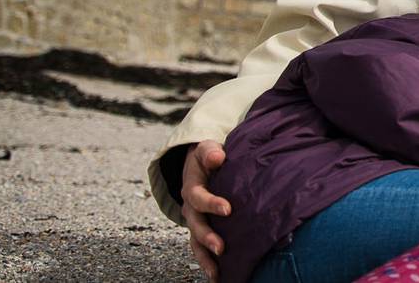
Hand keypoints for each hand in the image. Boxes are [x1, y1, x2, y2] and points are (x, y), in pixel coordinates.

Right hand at [181, 140, 230, 282]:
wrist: (202, 165)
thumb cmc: (209, 156)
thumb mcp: (207, 149)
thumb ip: (210, 152)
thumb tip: (217, 157)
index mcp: (192, 187)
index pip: (198, 197)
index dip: (211, 203)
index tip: (228, 209)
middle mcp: (190, 208)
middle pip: (195, 225)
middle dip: (207, 237)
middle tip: (221, 247)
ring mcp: (195, 221)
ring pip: (196, 242)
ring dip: (205, 257)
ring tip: (216, 272)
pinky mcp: (202, 230)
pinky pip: (202, 248)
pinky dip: (208, 262)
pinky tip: (219, 276)